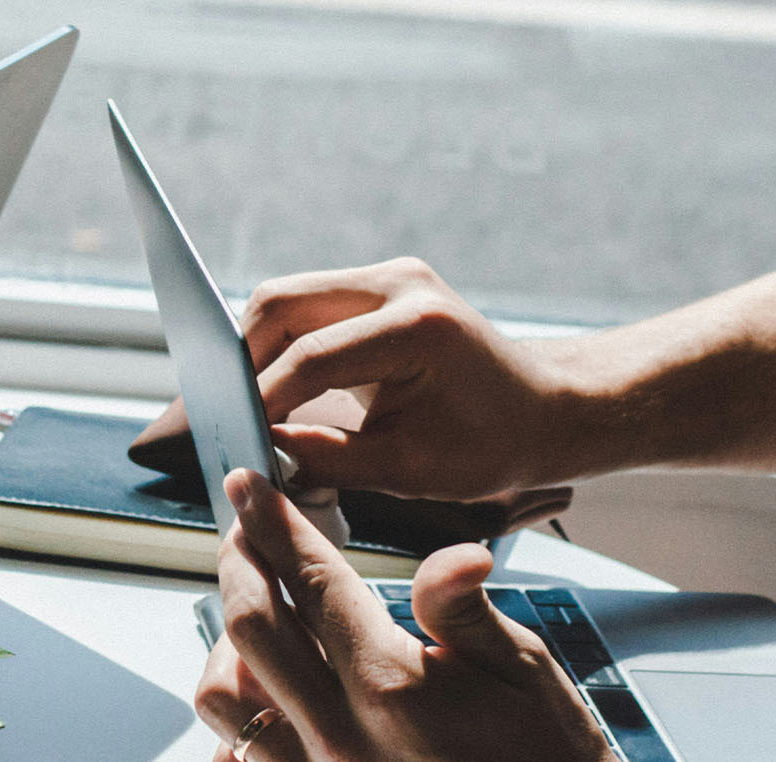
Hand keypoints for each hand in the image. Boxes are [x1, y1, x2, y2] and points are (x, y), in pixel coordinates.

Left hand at [193, 469, 655, 761]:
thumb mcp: (524, 667)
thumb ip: (463, 606)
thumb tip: (449, 551)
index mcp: (394, 687)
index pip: (310, 581)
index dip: (273, 524)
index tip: (249, 488)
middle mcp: (344, 742)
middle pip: (248, 629)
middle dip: (239, 566)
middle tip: (245, 541)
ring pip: (223, 703)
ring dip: (227, 650)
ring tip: (257, 627)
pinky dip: (237, 729)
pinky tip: (271, 706)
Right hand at [242, 259, 609, 500]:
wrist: (546, 409)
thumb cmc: (494, 444)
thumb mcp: (410, 469)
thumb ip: (328, 460)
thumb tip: (261, 456)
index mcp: (416, 326)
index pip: (309, 357)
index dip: (262, 402)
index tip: (236, 441)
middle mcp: (399, 284)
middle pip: (280, 304)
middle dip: (243, 362)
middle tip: (229, 417)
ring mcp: (389, 278)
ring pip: (286, 300)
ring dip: (259, 351)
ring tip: (250, 407)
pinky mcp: (380, 288)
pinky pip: (308, 307)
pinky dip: (283, 346)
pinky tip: (277, 390)